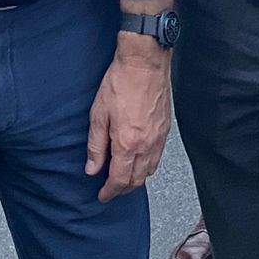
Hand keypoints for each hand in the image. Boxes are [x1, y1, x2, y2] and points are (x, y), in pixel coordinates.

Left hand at [87, 31, 172, 201]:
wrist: (145, 62)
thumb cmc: (120, 82)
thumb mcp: (99, 114)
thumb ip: (96, 145)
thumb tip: (92, 168)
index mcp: (128, 143)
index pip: (119, 180)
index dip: (109, 192)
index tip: (102, 196)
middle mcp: (147, 145)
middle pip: (137, 180)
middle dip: (123, 189)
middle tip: (110, 190)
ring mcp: (159, 138)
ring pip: (149, 171)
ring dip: (136, 179)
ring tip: (123, 178)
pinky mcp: (165, 129)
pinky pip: (158, 157)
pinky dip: (147, 166)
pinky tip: (138, 160)